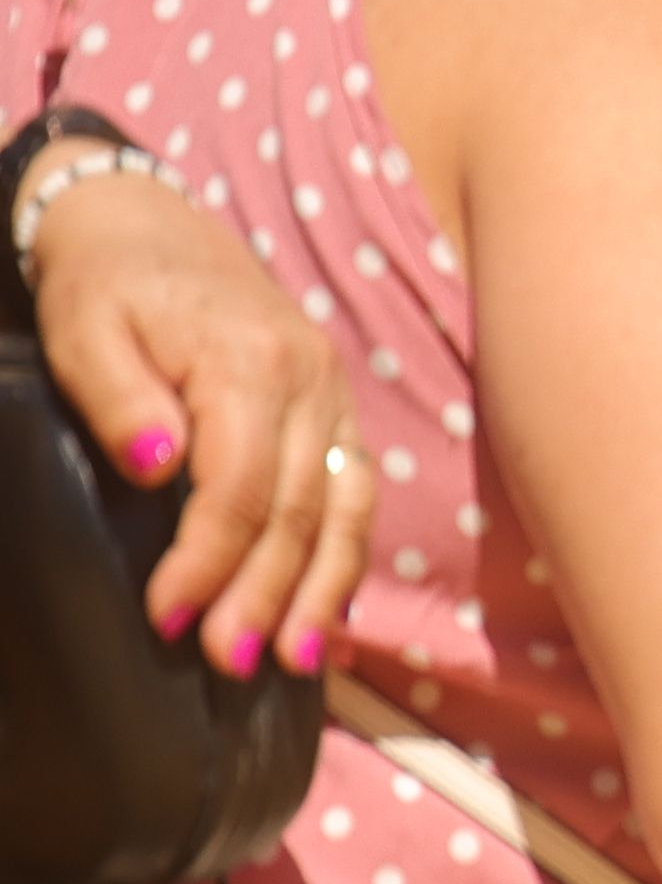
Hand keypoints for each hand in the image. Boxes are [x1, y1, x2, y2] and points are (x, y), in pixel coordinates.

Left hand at [23, 159, 373, 673]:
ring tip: (290, 660)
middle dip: (265, 594)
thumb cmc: (105, 283)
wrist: (149, 223)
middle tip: (227, 661)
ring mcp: (334, 398)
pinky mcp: (337, 413)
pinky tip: (323, 612)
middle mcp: (312, 382)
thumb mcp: (82, 329)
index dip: (209, 560)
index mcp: (250, 362)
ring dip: (320, 592)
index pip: (242, 487)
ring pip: (345, 512)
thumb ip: (117, 397)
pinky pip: (357, 497)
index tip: (169, 617)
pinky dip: (345, 560)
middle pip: (300, 511)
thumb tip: (157, 464)